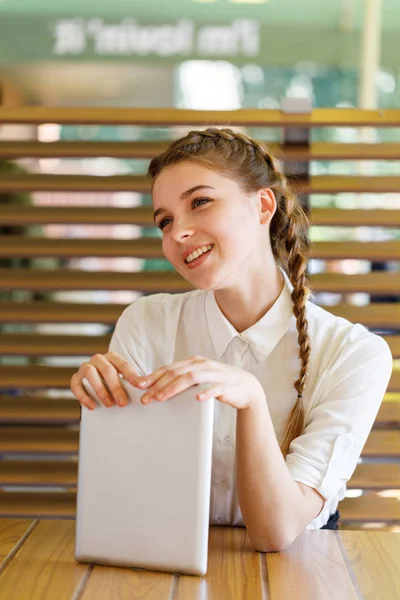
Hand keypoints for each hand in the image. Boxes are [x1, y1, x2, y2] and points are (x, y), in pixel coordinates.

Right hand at [70, 351, 141, 409]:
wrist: (98, 380)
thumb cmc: (115, 381)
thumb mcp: (125, 379)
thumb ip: (133, 381)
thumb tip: (145, 387)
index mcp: (113, 357)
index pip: (123, 365)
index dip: (132, 376)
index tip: (141, 386)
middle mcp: (98, 359)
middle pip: (107, 370)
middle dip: (116, 387)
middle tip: (123, 403)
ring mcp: (85, 366)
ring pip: (90, 374)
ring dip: (100, 390)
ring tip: (109, 404)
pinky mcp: (76, 377)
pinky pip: (76, 384)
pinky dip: (83, 396)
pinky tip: (92, 406)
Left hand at [137, 355, 264, 410]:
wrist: (246, 387)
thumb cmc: (218, 383)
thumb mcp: (199, 378)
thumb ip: (182, 379)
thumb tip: (157, 388)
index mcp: (194, 362)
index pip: (170, 368)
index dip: (154, 376)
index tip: (140, 386)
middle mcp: (203, 364)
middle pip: (176, 373)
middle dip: (159, 385)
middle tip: (146, 397)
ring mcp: (215, 373)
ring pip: (191, 378)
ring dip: (174, 387)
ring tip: (161, 397)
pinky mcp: (226, 384)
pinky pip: (215, 388)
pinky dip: (206, 392)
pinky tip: (197, 398)